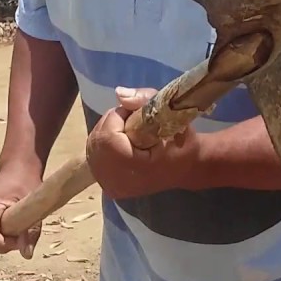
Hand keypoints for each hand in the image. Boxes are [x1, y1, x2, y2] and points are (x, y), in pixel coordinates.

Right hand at [0, 167, 42, 258]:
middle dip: (0, 246)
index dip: (4, 244)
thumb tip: (27, 255)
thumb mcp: (34, 209)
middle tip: (18, 237)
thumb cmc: (26, 185)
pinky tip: (3, 229)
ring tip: (12, 232)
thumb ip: (30, 233)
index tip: (20, 238)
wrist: (16, 170)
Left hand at [86, 86, 204, 199]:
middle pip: (98, 140)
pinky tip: (121, 142)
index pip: (108, 137)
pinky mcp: (109, 187)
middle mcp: (119, 182)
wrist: (187, 168)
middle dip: (112, 122)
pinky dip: (105, 144)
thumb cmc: (182, 142)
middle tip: (132, 119)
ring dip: (108, 132)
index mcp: (136, 169)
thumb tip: (118, 93)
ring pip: (93, 146)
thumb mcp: (172, 114)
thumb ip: (144, 99)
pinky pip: (95, 156)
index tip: (135, 112)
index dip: (117, 117)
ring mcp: (112, 186)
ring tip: (128, 130)